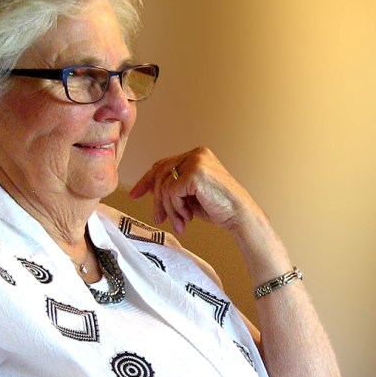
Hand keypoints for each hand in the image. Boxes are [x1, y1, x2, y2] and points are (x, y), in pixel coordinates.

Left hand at [129, 147, 259, 237]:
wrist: (240, 216)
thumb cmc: (219, 208)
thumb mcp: (189, 196)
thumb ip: (172, 188)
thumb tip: (150, 188)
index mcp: (196, 155)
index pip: (163, 165)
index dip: (146, 181)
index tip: (135, 195)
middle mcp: (196, 154)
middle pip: (160, 174)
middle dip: (157, 201)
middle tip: (159, 219)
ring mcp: (196, 161)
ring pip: (164, 186)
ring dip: (170, 209)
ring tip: (181, 222)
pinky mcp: (195, 173)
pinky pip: (172, 193)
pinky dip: (176, 209)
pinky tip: (188, 217)